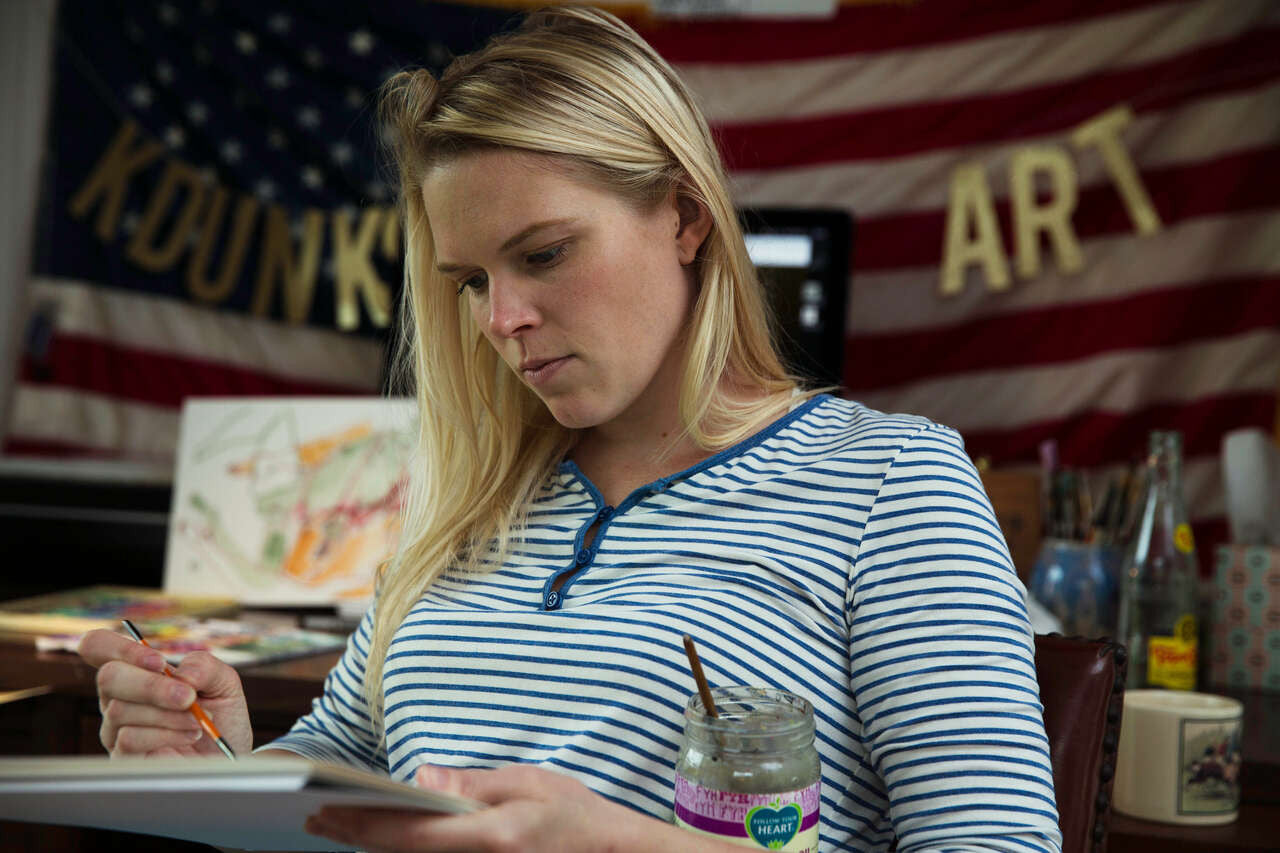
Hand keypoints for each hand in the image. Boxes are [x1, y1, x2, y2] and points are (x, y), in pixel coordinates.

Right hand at [77, 627, 252, 757]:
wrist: (226, 756)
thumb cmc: (219, 717)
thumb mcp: (224, 683)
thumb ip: (206, 667)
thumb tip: (182, 673)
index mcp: (137, 671)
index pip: (99, 647)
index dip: (119, 647)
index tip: (159, 662)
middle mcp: (119, 697)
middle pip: (108, 676)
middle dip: (151, 685)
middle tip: (187, 697)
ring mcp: (116, 728)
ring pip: (120, 710)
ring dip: (167, 714)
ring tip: (197, 721)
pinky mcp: (121, 756)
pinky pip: (129, 739)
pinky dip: (166, 734)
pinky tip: (190, 735)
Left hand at [305, 763, 740, 852]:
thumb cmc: (575, 815)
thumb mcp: (528, 783)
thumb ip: (471, 786)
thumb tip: (420, 780)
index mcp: (489, 836)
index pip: (408, 834)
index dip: (360, 823)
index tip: (323, 809)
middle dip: (355, 836)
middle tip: (316, 820)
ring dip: (374, 846)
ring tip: (338, 827)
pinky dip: (404, 852)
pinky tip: (387, 840)